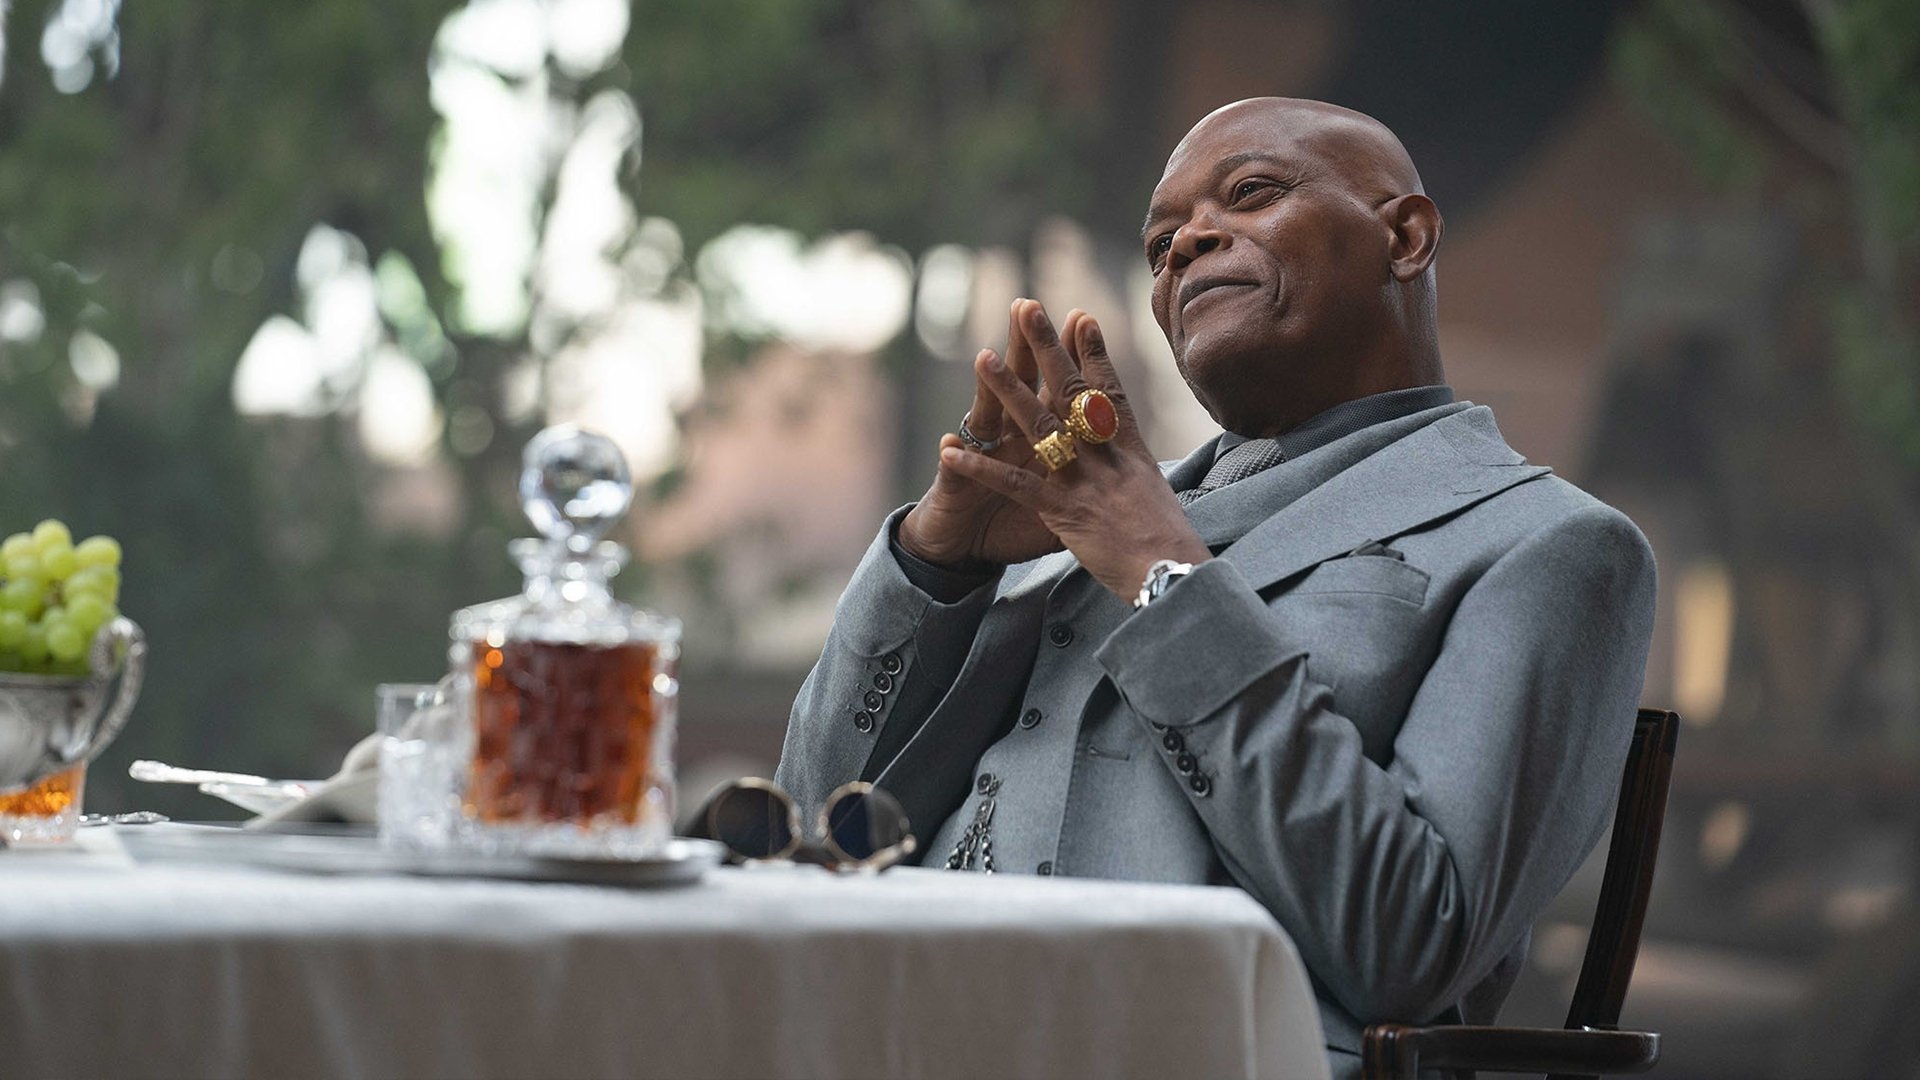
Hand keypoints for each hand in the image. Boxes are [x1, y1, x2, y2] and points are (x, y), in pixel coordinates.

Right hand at [897, 302, 1084, 568]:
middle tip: (1028, 307)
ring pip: (985, 415)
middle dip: (1028, 349)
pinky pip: (956, 473)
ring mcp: (981, 456)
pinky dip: (956, 462)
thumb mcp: (1060, 507)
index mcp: (1039, 436)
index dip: (1071, 357)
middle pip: (1022, 385)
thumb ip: (1086, 484)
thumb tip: (1128, 475)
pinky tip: (948, 445)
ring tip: (984, 359)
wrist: (962, 544)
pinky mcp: (956, 484)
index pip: (1058, 388)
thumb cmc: (1011, 522)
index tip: (1083, 318)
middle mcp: (1008, 436)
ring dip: (987, 391)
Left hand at [939, 300, 1211, 599]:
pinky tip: (952, 452)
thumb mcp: (1158, 501)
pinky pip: (1016, 485)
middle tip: (1026, 307)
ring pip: (1042, 426)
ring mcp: (1087, 481)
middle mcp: (1109, 458)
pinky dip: (982, 468)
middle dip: (1049, 348)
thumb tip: (1139, 470)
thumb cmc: (1172, 549)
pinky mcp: (1064, 513)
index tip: (1079, 314)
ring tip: (983, 358)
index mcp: (1132, 453)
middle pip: (1075, 392)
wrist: (1175, 579)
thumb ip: (1139, 478)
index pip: (1110, 392)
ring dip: (1010, 391)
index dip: (1094, 352)